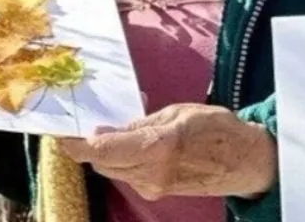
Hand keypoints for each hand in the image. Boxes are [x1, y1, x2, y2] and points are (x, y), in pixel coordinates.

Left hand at [58, 103, 276, 200]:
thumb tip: (104, 131)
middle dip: (85, 146)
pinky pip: (126, 174)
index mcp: (157, 148)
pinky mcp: (157, 191)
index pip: (101, 150)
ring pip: (111, 169)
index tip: (59, 131)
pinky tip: (126, 143)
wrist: (245, 161)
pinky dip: (119, 159)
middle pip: (101, 162)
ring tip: (104, 130)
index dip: (75, 142)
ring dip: (102, 152)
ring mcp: (153, 186)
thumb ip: (139, 125)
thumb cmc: (217, 129)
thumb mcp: (178, 113)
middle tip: (76, 126)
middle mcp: (150, 174)